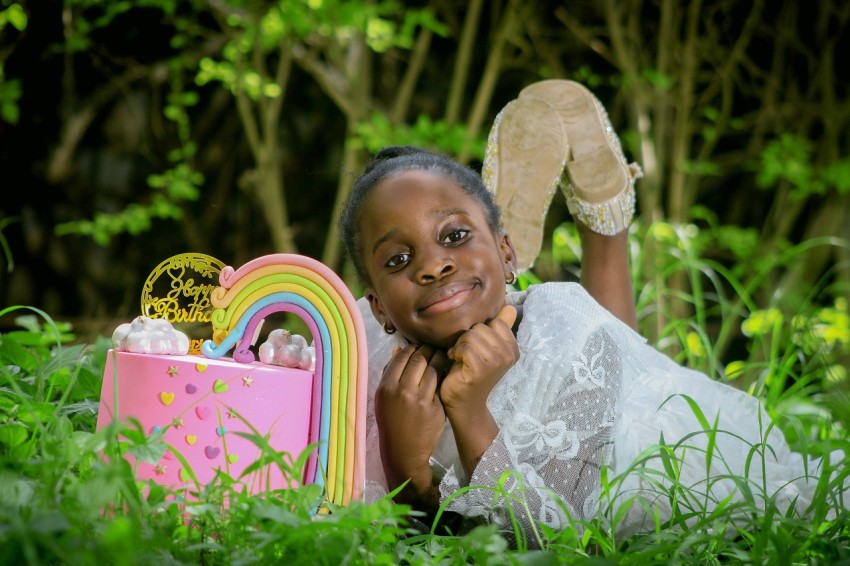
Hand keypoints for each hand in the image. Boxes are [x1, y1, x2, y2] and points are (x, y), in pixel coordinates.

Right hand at [375, 344, 446, 505]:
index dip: (411, 348)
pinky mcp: (436, 408)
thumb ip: (390, 373)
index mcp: (387, 387)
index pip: (402, 357)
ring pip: (434, 369)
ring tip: (441, 355)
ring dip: (439, 359)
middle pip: (419, 360)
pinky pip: (441, 384)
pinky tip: (445, 371)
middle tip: (432, 347)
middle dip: (427, 350)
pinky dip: (443, 375)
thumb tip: (398, 349)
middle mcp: (403, 391)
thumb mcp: (383, 398)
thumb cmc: (391, 421)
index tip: (417, 346)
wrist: (404, 451)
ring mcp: (421, 400)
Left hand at [440, 305, 518, 413]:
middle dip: (467, 338)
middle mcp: (508, 355)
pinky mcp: (482, 369)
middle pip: (481, 327)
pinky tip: (455, 361)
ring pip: (472, 335)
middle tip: (464, 353)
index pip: (495, 322)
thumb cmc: (471, 372)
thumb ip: (498, 329)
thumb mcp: (485, 347)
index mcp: (512, 348)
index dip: (479, 331)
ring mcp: (497, 363)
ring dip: (460, 345)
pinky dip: (456, 352)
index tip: (474, 346)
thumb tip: (510, 307)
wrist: (464, 402)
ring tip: (459, 358)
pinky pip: (465, 347)